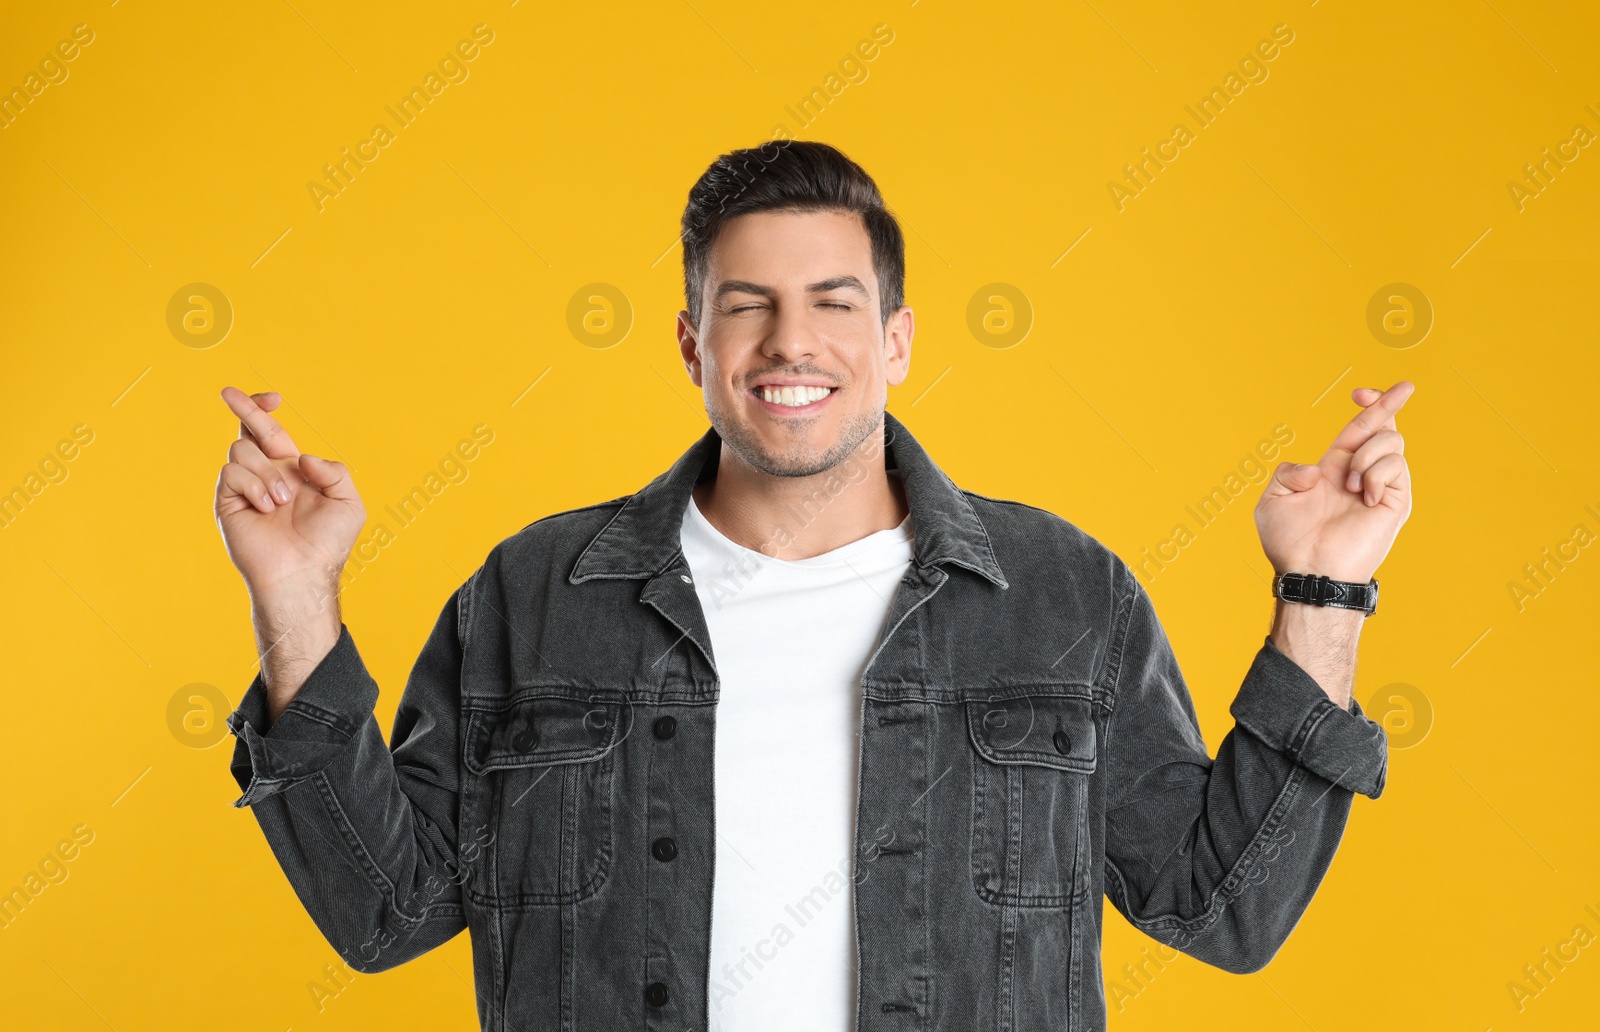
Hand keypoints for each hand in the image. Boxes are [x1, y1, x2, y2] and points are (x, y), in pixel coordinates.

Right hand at [213, 387, 365, 597]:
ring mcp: (245, 488)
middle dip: (243, 408)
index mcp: (292, 471)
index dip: (267, 412)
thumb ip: (334, 471)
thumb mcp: (348, 501)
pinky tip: (265, 507)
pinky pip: (232, 472)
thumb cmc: (328, 543)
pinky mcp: (228, 502)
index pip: (273, 433)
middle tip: (230, 393)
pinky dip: (253, 485)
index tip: (272, 398)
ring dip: (267, 472)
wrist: (303, 571)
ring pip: (242, 450)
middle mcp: (266, 475)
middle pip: (249, 431)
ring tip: (281, 502)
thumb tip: (303, 458)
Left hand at [1255, 381, 1415, 583]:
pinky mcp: (1396, 501)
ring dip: (1366, 454)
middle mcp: (1361, 473)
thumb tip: (1317, 469)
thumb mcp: (1273, 499)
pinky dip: (1376, 473)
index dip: (1367, 406)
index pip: (1359, 429)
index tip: (1360, 392)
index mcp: (1336, 468)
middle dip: (1388, 403)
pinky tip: (1364, 495)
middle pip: (1385, 426)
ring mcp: (1382, 486)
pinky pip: (1396, 466)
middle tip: (1399, 390)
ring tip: (1350, 485)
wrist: (1309, 570)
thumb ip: (1287, 472)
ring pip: (1391, 441)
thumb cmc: (1289, 543)